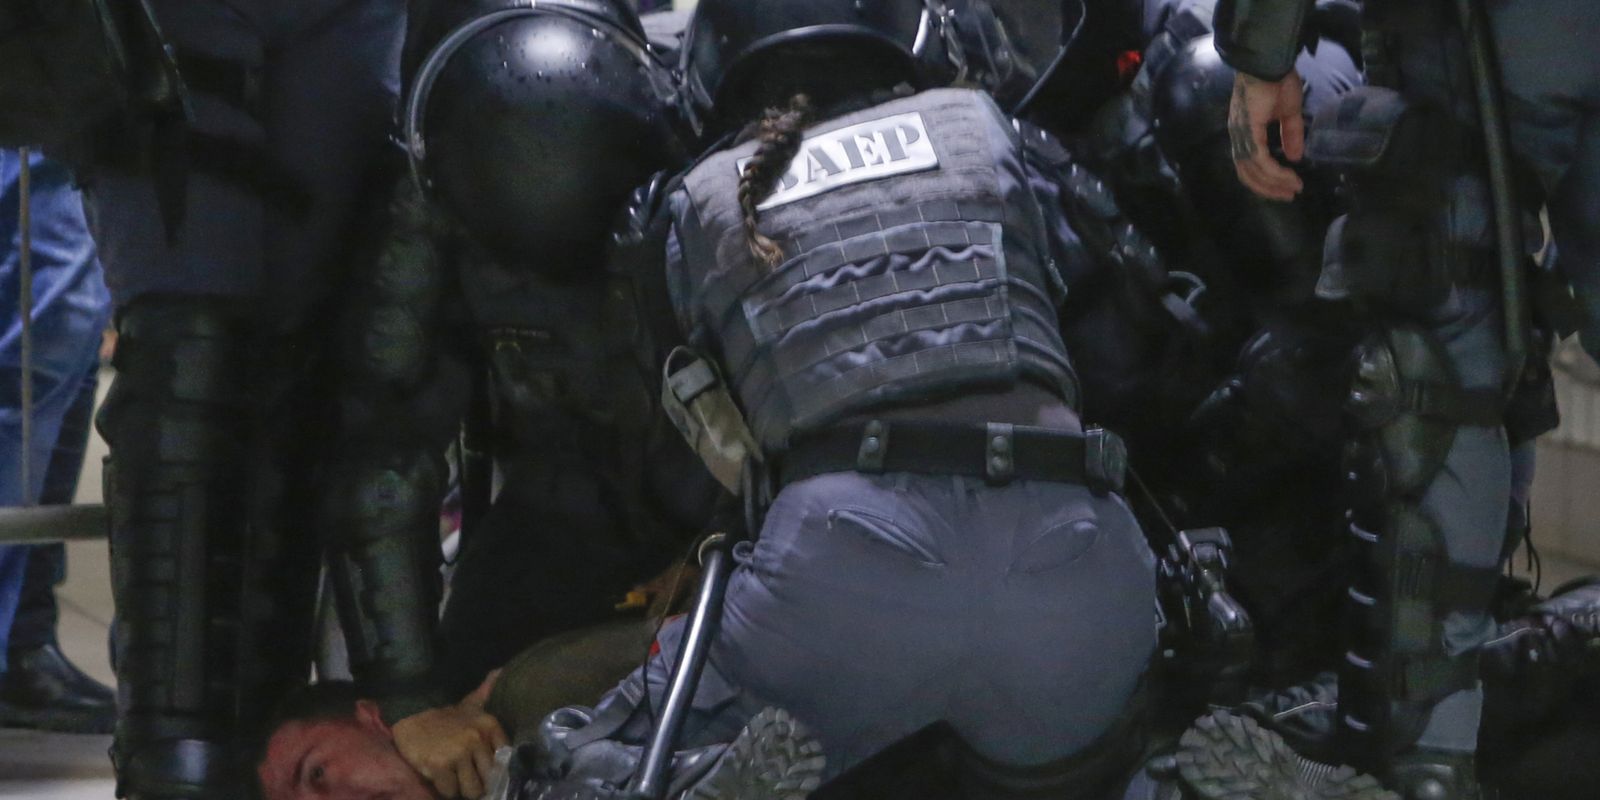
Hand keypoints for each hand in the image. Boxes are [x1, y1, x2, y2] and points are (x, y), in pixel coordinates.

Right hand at [392, 703, 507, 798]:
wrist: (410, 716)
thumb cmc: (445, 717)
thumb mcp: (470, 703)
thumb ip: (487, 693)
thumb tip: (501, 672)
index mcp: (488, 726)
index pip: (505, 759)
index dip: (498, 770)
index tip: (487, 772)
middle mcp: (476, 739)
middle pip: (489, 778)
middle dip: (481, 783)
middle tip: (471, 779)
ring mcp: (458, 753)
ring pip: (472, 789)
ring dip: (464, 788)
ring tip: (457, 780)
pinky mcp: (440, 766)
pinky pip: (451, 791)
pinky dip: (446, 789)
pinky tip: (442, 779)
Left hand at [1228, 71, 1305, 200]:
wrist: (1271, 62)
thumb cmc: (1277, 81)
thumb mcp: (1288, 112)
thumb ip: (1290, 135)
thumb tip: (1296, 157)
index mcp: (1244, 131)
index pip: (1249, 165)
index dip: (1266, 179)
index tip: (1287, 187)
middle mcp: (1238, 136)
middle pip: (1247, 173)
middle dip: (1269, 188)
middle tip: (1289, 195)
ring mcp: (1240, 134)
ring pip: (1252, 170)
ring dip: (1273, 183)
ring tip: (1292, 189)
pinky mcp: (1247, 131)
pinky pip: (1258, 160)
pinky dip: (1273, 172)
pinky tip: (1288, 176)